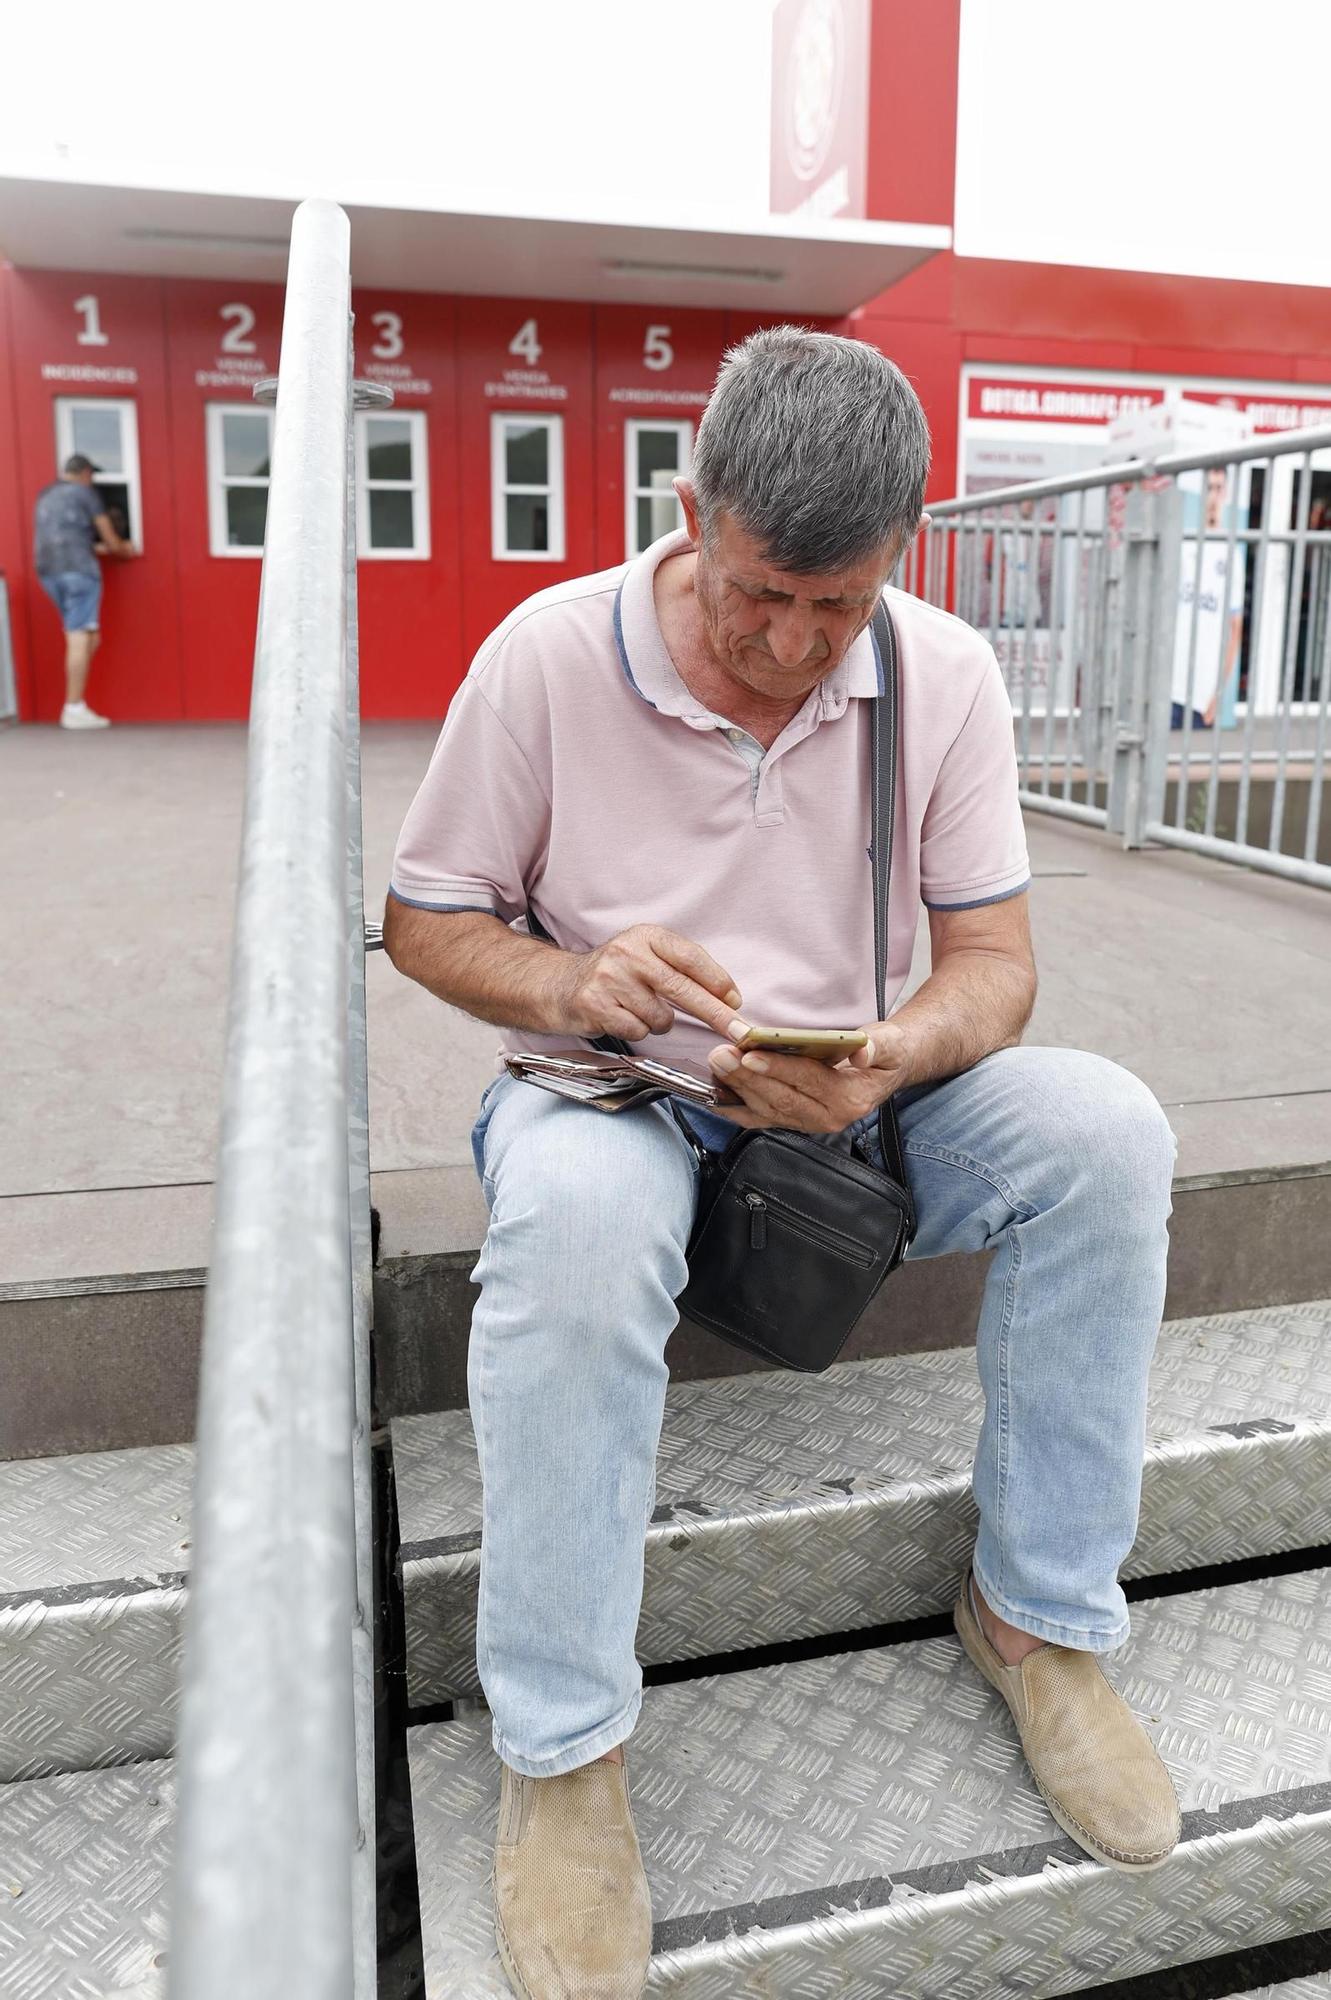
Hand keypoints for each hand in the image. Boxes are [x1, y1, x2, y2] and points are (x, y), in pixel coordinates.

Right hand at [549, 924, 743, 1042]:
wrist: (560, 985)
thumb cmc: (614, 974)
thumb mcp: (645, 955)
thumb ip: (681, 968)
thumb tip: (727, 997)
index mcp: (646, 936)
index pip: (690, 957)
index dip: (717, 981)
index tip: (736, 1001)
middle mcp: (627, 953)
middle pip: (682, 989)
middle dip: (714, 1013)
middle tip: (736, 1030)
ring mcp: (610, 980)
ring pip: (660, 1017)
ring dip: (657, 1021)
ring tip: (638, 1009)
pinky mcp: (596, 1006)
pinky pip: (638, 1031)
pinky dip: (637, 1030)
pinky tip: (622, 1017)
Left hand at [706, 1021, 911, 1132]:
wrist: (886, 1071)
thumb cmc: (884, 1054)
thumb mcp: (891, 1044)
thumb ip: (878, 1046)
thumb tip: (861, 1051)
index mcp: (851, 1099)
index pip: (809, 1081)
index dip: (779, 1068)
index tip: (751, 1054)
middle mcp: (827, 1117)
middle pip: (781, 1097)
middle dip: (748, 1077)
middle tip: (723, 1055)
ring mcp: (807, 1123)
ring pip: (766, 1108)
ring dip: (738, 1087)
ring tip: (718, 1063)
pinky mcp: (793, 1121)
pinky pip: (759, 1118)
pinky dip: (735, 1106)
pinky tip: (716, 1091)